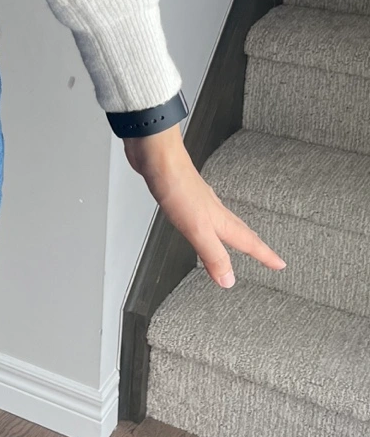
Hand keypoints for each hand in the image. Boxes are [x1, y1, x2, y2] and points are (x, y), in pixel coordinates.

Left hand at [122, 125, 285, 288]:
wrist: (156, 156)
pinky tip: (200, 221)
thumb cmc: (176, 186)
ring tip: (235, 243)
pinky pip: (203, 214)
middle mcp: (213, 209)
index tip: (279, 265)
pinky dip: (209, 224)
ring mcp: (199, 200)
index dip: (265, 255)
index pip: (249, 242)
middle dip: (254, 245)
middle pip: (240, 231)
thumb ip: (212, 254)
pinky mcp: (183, 194)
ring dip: (232, 234)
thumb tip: (228, 280)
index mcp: (219, 219)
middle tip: (265, 255)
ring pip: (223, 222)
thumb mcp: (196, 230)